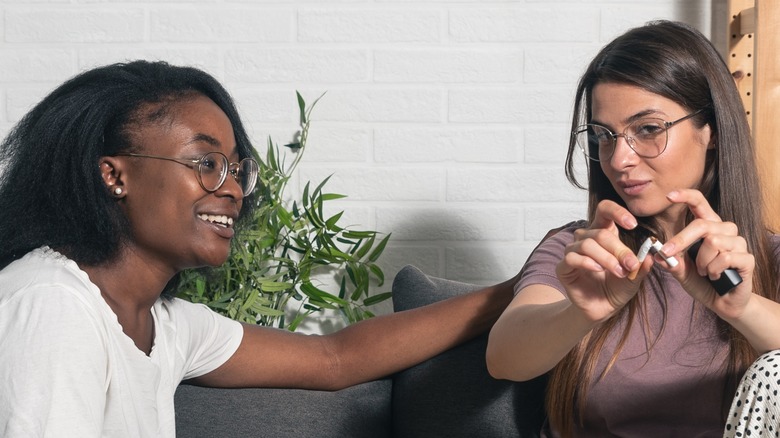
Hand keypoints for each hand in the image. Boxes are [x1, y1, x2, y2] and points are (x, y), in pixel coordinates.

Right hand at [555, 200, 652, 322]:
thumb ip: (641, 265)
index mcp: (603, 233)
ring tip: (619, 272)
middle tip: (631, 264)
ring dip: (606, 258)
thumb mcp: (635, 276)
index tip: (632, 224)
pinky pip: (572, 257)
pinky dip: (587, 262)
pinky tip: (598, 270)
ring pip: (586, 244)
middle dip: (618, 249)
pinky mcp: (564, 267)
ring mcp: (573, 252)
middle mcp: (586, 239)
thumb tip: (650, 254)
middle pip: (600, 233)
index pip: (604, 210)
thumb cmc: (617, 287)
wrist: (602, 308)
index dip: (617, 212)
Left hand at [657, 189, 753, 318]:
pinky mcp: (747, 258)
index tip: (668, 196)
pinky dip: (714, 270)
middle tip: (667, 254)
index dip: (685, 196)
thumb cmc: (702, 282)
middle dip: (681, 240)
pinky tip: (716, 277)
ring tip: (704, 272)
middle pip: (702, 224)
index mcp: (708, 226)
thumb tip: (656, 254)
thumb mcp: (681, 271)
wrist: (722, 302)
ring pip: (713, 242)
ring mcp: (738, 243)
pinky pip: (725, 258)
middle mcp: (725, 230)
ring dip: (701, 262)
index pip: (700, 203)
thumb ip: (671, 261)